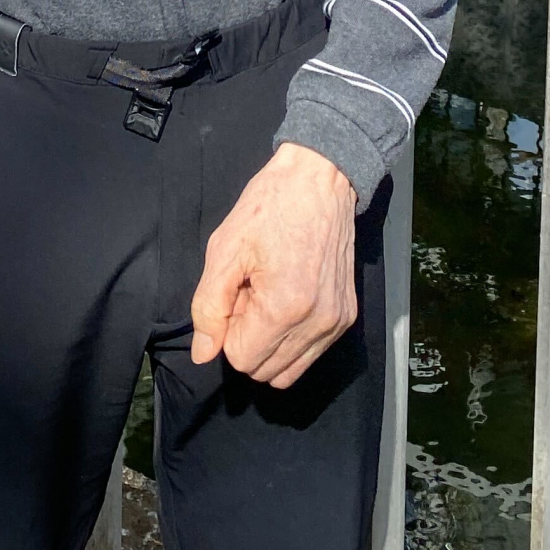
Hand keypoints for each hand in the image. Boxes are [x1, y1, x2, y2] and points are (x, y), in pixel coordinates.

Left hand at [189, 143, 357, 389]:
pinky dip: (292, 337)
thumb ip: (208, 307)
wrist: (320, 178)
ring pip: (289, 371)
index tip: (237, 294)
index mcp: (284, 307)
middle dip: (248, 339)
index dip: (228, 331)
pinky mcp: (346, 317)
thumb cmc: (270, 205)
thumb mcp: (225, 248)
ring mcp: (336, 323)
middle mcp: (316, 323)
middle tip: (251, 293)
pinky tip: (289, 297)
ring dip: (270, 343)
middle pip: (264, 371)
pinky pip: (310, 354)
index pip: (241, 360)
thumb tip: (203, 353)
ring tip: (268, 296)